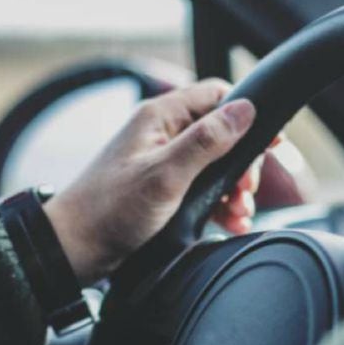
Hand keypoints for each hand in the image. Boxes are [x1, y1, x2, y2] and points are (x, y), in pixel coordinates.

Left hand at [43, 80, 258, 283]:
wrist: (73, 249)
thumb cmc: (109, 209)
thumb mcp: (166, 174)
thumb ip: (206, 141)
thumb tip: (245, 109)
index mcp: (159, 117)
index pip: (215, 95)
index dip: (247, 115)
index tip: (270, 143)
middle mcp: (161, 134)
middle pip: (221, 133)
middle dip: (241, 164)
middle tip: (245, 191)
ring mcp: (161, 162)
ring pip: (214, 164)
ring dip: (233, 189)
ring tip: (238, 213)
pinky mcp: (161, 189)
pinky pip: (202, 188)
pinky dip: (219, 204)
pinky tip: (229, 222)